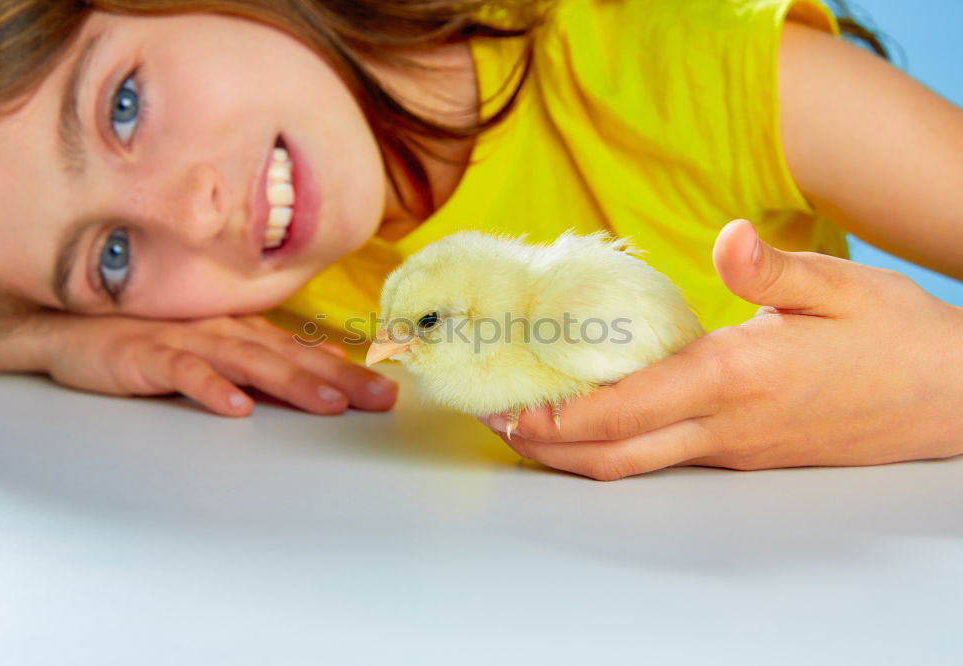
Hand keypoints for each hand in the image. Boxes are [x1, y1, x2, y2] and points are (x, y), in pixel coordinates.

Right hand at [43, 312, 396, 416]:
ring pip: (247, 361)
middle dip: (337, 379)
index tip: (387, 391)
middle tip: (378, 400)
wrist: (73, 328)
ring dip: (290, 382)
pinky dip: (210, 388)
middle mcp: (223, 331)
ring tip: (328, 404)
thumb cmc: (149, 337)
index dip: (346, 372)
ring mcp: (186, 340)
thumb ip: (272, 354)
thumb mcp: (218, 345)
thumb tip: (332, 358)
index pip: (302, 352)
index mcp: (241, 331)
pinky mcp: (147, 355)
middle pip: (288, 356)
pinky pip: (183, 372)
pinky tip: (236, 408)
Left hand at [481, 219, 962, 479]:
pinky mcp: (742, 452)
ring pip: (634, 464)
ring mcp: (731, 448)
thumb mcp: (842, 288)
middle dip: (546, 445)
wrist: (949, 398)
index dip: (557, 416)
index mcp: (736, 379)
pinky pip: (663, 456)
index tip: (508, 407)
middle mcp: (724, 426)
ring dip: (572, 451)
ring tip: (526, 425)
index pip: (624, 409)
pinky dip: (613, 445)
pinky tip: (594, 419)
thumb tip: (729, 237)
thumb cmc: (896, 338)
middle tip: (494, 423)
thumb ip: (773, 269)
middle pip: (612, 455)